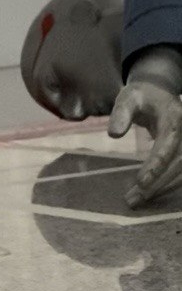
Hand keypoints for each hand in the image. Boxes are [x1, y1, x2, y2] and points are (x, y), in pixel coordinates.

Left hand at [108, 80, 181, 206]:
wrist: (159, 90)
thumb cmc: (141, 95)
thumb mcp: (127, 97)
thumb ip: (121, 113)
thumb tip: (114, 134)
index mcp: (174, 117)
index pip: (169, 144)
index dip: (157, 164)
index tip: (141, 182)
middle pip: (178, 163)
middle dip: (157, 183)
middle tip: (134, 199)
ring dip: (161, 188)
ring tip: (136, 201)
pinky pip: (180, 172)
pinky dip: (167, 185)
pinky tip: (149, 195)